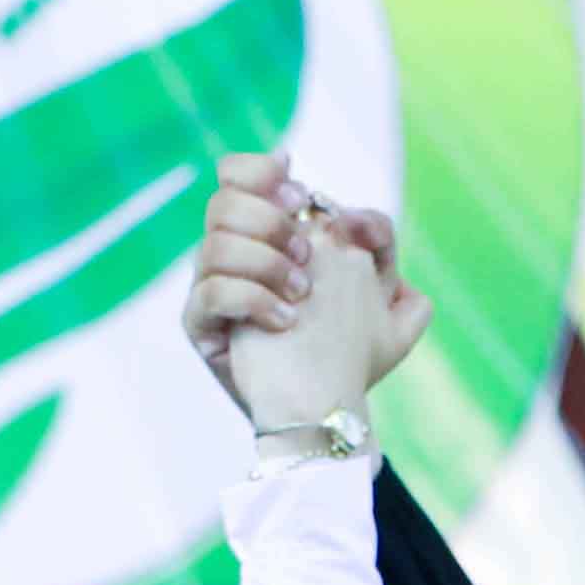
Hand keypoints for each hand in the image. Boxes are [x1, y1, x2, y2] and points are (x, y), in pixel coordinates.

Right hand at [191, 153, 433, 427]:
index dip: (261, 173)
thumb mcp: (383, 297)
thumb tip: (353, 216)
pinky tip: (285, 321)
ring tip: (302, 296)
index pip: (237, 174)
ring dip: (266, 264)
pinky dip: (253, 300)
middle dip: (271, 220)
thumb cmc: (348, 354)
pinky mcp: (201, 323)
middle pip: (224, 201)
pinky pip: (211, 292)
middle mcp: (234, 254)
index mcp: (267, 233)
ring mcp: (214, 286)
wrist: (323, 412)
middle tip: (308, 255)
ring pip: (214, 243)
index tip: (301, 196)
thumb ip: (381, 246)